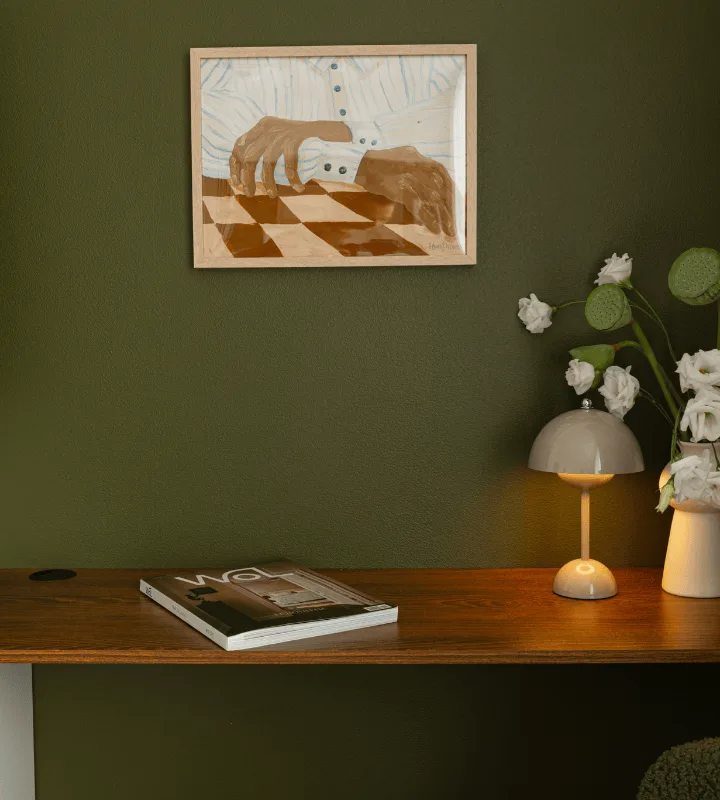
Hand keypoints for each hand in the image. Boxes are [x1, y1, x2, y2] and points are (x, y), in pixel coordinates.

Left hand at [229, 117, 350, 197]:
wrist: (329, 131)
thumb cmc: (305, 142)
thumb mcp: (281, 140)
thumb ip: (266, 149)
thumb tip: (247, 174)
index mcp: (263, 127)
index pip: (239, 146)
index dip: (234, 166)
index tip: (236, 183)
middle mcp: (270, 127)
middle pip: (249, 156)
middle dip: (247, 178)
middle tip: (250, 193)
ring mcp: (283, 131)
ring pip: (267, 162)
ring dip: (268, 182)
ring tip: (272, 195)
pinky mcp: (296, 136)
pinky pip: (289, 162)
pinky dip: (292, 178)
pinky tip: (297, 187)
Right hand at [356, 147, 454, 236]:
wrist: (359, 164)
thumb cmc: (378, 165)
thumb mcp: (401, 160)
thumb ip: (415, 167)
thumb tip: (425, 184)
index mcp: (419, 158)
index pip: (442, 177)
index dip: (449, 195)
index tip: (453, 208)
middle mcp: (418, 165)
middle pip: (439, 191)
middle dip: (448, 211)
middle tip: (452, 227)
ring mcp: (410, 177)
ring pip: (432, 200)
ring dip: (441, 218)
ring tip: (446, 232)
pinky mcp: (401, 188)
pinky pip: (419, 206)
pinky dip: (427, 219)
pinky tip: (432, 229)